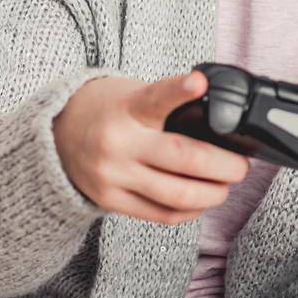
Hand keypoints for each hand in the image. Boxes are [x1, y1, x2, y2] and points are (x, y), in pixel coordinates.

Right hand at [52, 70, 250, 225]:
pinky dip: (188, 210)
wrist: (56, 133)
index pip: (156, 97)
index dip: (180, 90)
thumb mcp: (133, 94)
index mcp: (126, 108)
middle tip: (241, 166)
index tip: (200, 83)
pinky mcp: (109, 200)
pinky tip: (200, 202)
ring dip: (213, 193)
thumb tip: (219, 125)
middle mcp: (117, 143)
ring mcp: (112, 175)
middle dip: (224, 166)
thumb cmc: (107, 110)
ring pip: (177, 193)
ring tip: (226, 186)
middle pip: (183, 157)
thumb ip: (169, 107)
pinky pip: (160, 214)